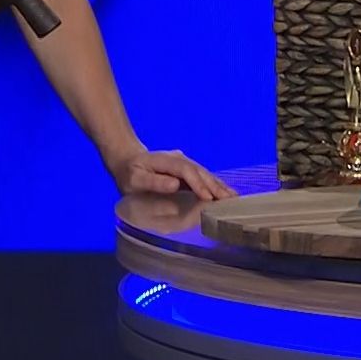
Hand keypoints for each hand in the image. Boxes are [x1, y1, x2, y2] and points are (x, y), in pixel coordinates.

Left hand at [108, 146, 236, 201]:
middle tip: (228, 200)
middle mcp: (178, 159)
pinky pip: (203, 177)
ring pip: (204, 173)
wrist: (127, 160)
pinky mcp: (187, 169)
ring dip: (218, 185)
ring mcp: (184, 162)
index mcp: (165, 161)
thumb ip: (153, 182)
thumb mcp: (134, 179)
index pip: (186, 171)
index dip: (198, 183)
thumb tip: (175, 185)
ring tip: (232, 197)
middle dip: (214, 185)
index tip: (207, 197)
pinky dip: (214, 185)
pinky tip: (224, 192)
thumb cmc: (129, 173)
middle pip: (199, 171)